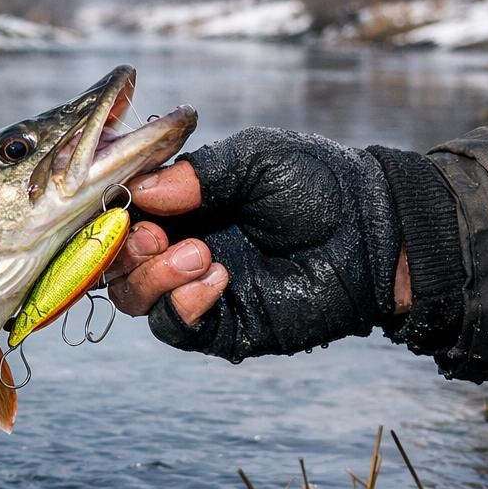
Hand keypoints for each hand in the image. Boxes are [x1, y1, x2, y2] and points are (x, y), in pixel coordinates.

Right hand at [107, 127, 401, 361]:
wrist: (376, 231)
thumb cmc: (320, 185)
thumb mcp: (255, 160)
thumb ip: (199, 173)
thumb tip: (141, 193)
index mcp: (182, 206)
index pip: (120, 217)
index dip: (111, 217)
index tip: (128, 208)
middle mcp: (179, 247)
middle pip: (114, 263)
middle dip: (125, 252)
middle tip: (162, 237)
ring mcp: (197, 289)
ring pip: (136, 298)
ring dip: (154, 278)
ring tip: (201, 255)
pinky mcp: (223, 326)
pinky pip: (176, 328)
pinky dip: (182, 306)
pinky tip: (216, 280)